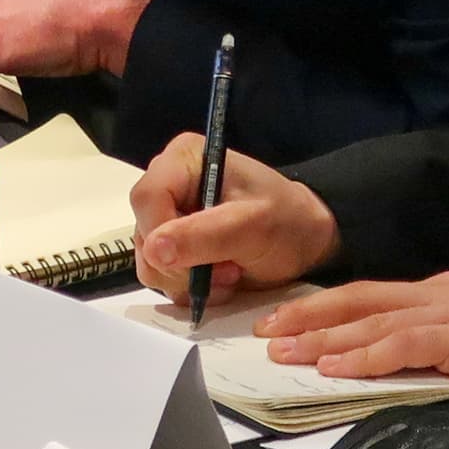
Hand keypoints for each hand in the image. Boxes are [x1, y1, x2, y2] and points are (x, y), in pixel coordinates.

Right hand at [129, 138, 335, 302]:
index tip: (193, 258)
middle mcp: (168, 186)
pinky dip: (189, 289)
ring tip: (229, 273)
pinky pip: (161, 278)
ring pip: (149, 262)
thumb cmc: (286, 220)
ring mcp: (168, 219)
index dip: (161, 232)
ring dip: (188, 281)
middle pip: (144, 233)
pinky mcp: (173, 247)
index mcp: (183, 160)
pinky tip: (221, 281)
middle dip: (182, 264)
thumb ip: (204, 234)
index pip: (146, 197)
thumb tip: (155, 249)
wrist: (304, 240)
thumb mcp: (252, 225)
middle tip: (226, 268)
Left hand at [257, 274, 448, 400]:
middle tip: (264, 331)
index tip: (283, 322)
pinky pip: (407, 345)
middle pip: (362, 298)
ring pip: (376, 319)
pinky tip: (337, 367)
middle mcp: (446, 291)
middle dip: (309, 314)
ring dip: (325, 337)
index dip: (323, 307)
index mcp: (445, 292)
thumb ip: (434, 349)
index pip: (372, 295)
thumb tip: (384, 367)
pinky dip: (367, 355)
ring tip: (285, 351)